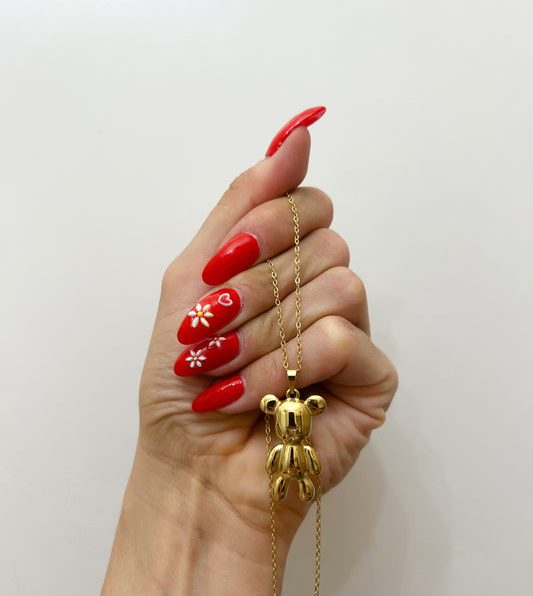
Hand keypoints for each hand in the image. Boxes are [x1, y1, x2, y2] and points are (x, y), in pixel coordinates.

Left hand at [136, 126, 397, 547]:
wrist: (191, 465)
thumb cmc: (184, 381)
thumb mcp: (192, 277)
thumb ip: (245, 203)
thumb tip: (300, 130)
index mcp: (285, 264)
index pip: (304, 202)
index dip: (261, 227)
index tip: (216, 269)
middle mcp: (322, 291)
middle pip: (323, 240)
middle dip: (253, 287)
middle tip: (212, 331)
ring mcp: (351, 333)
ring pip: (338, 286)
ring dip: (266, 332)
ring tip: (230, 373)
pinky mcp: (372, 378)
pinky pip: (345, 339)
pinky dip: (289, 367)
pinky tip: (261, 399)